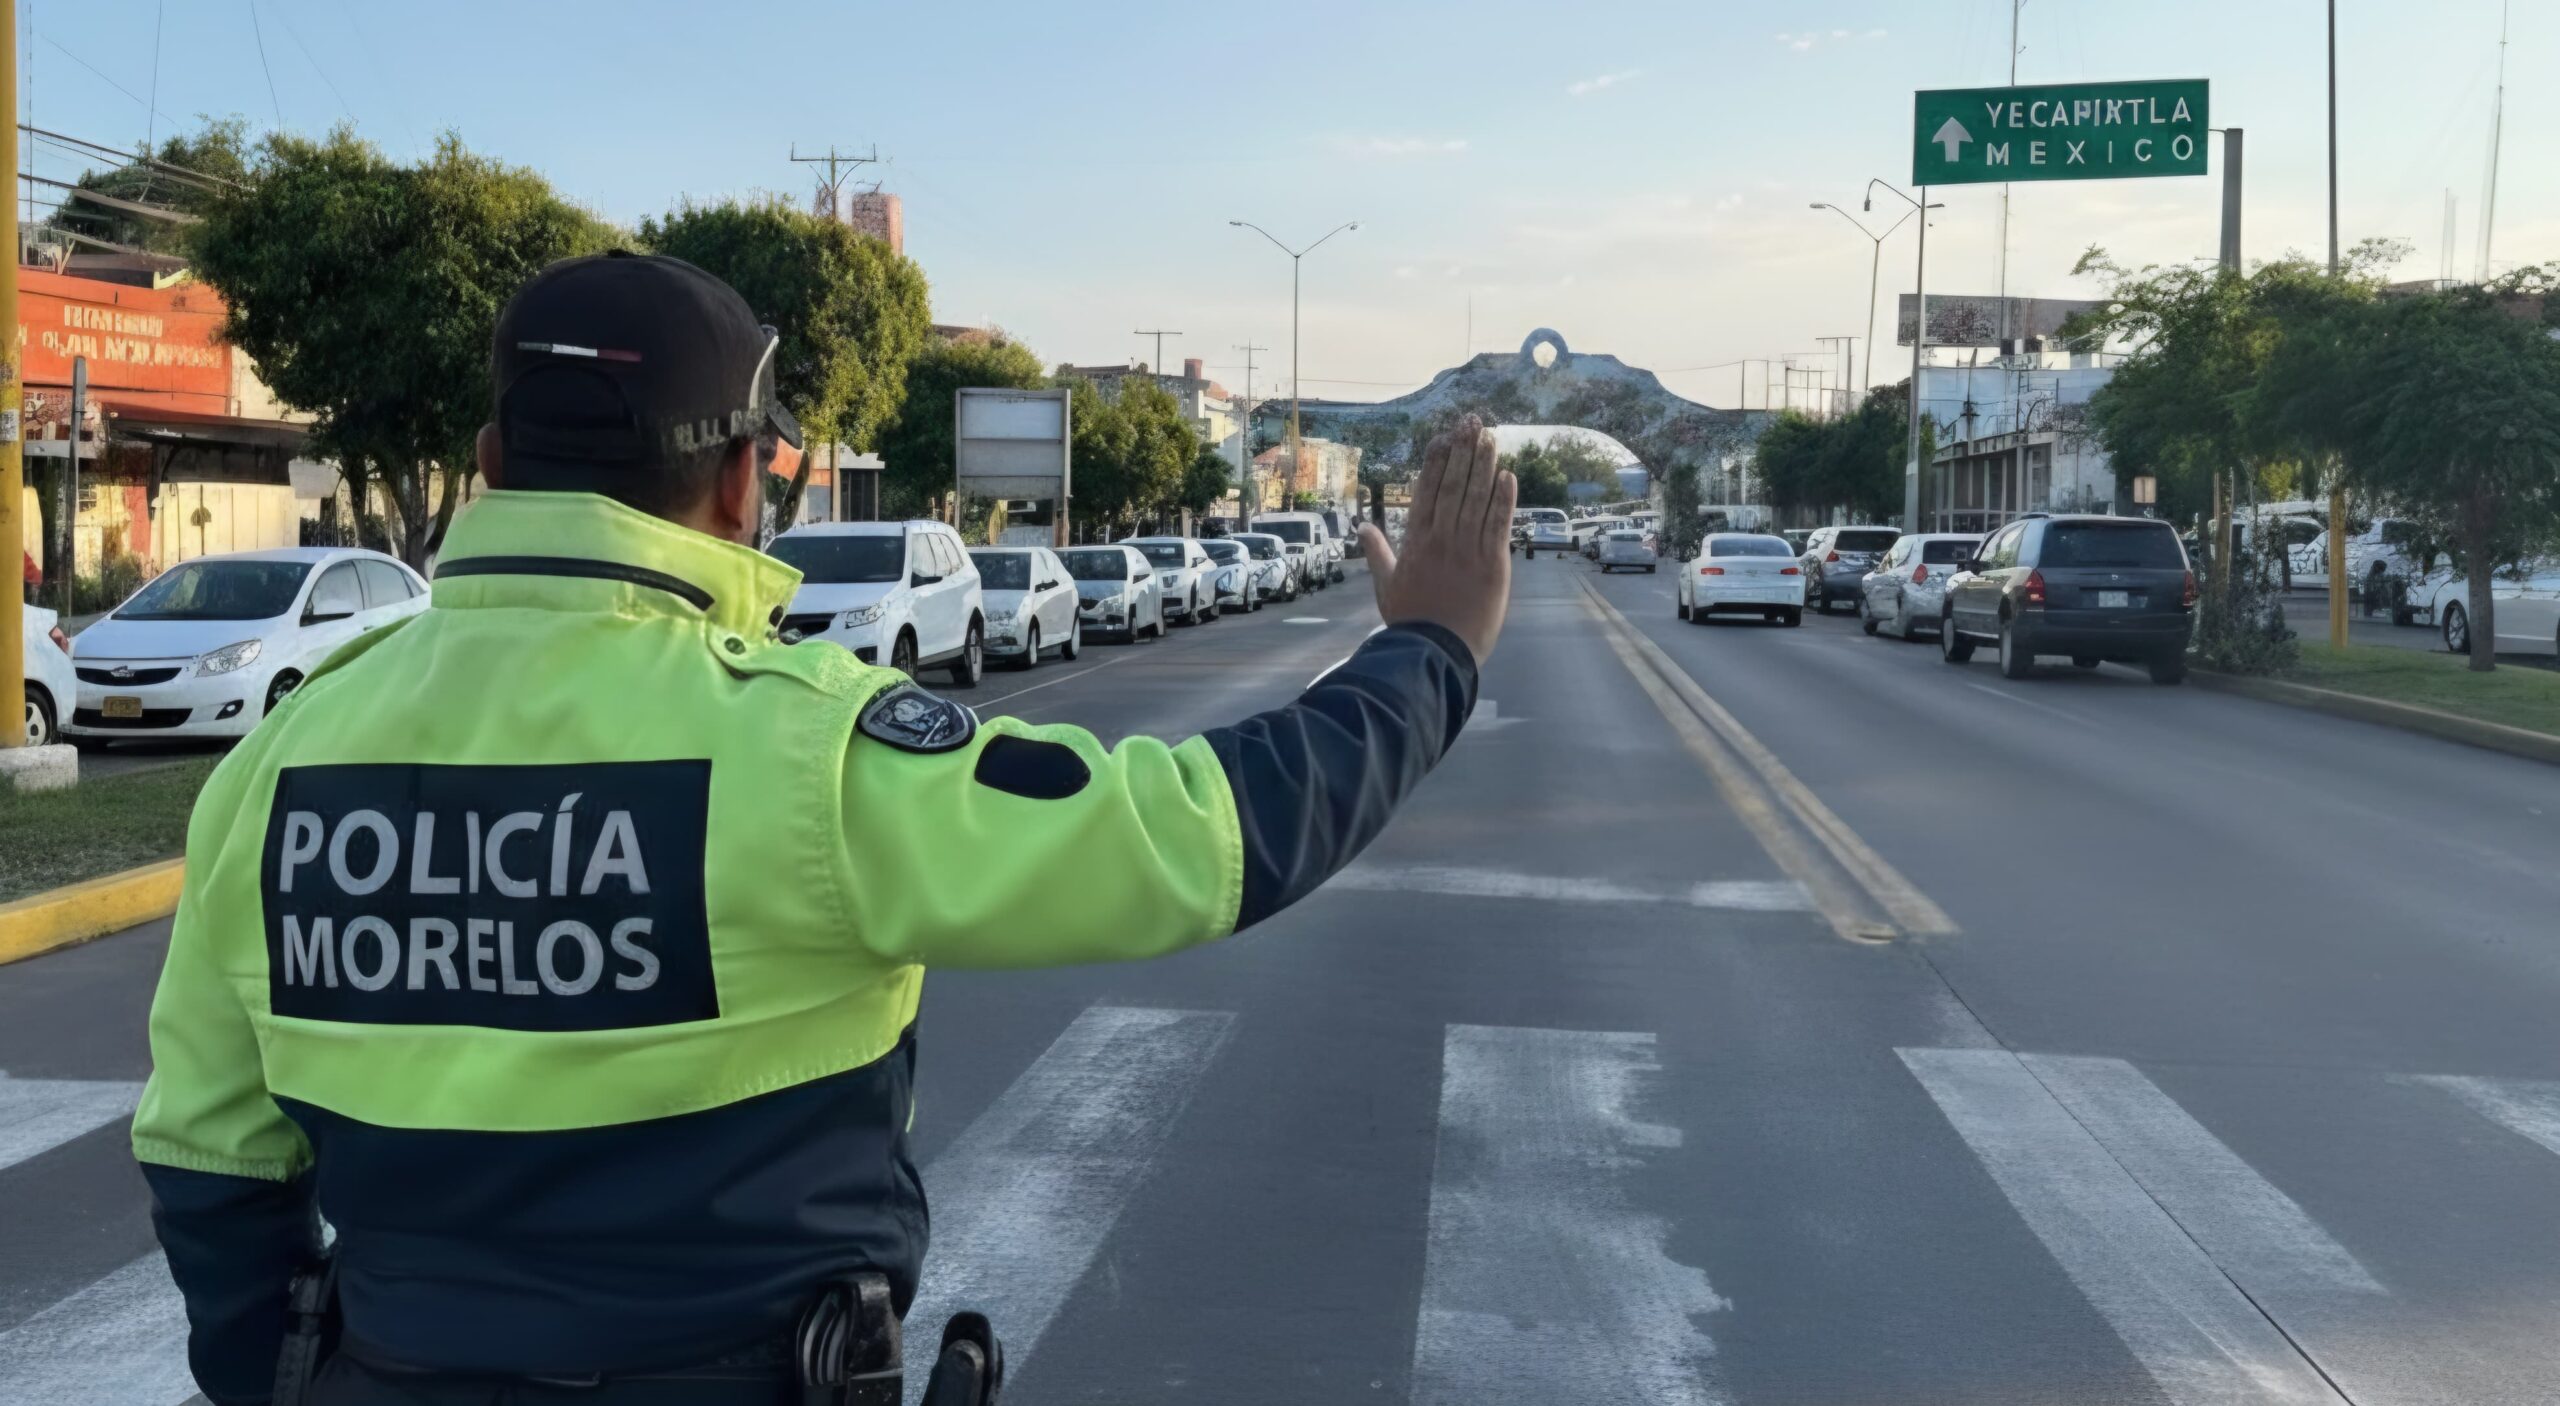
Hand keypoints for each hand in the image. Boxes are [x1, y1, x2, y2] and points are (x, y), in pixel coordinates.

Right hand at [1363, 413, 1514, 663]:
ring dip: (1484, 465)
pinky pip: (1498, 524)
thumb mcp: (1386, 585)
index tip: (1444, 436)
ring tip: (1489, 437)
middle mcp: (1440, 538)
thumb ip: (1378, 552)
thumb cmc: (1410, 621)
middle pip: (1452, 486)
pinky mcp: (1492, 564)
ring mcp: (1466, 549)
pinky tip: (1508, 475)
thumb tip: (1362, 527)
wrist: (1435, 653)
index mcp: (1415, 541)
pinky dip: (1503, 499)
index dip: (1436, 461)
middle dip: (1462, 452)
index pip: (1426, 491)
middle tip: (1471, 423)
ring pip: (1476, 498)